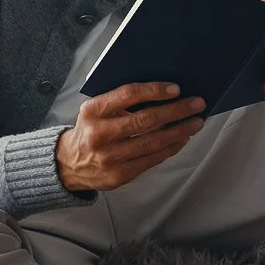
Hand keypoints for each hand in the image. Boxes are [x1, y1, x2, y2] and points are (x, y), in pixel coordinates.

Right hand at [56, 82, 205, 191]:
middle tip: (197, 104)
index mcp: (92, 111)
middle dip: (176, 111)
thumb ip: (120, 101)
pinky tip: (181, 139)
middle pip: (145, 120)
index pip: (128, 95)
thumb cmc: (90, 130)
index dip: (154, 90)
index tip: (176, 89)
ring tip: (195, 122)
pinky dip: (170, 148)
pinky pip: (151, 160)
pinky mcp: (119, 175)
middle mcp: (99, 134)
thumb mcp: (95, 110)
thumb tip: (162, 93)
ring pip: (152, 142)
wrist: (68, 164)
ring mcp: (109, 157)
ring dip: (179, 131)